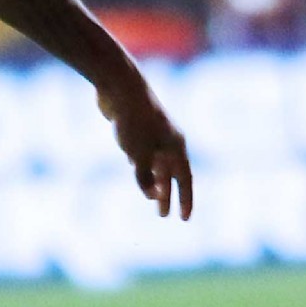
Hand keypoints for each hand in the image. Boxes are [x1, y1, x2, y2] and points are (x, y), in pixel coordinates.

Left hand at [97, 73, 192, 220]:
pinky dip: (140, 161)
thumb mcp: (140, 156)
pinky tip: (131, 163)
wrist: (120, 87)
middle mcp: (169, 140)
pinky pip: (142, 150)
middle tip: (162, 215)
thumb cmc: (134, 122)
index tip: (184, 219)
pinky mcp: (137, 127)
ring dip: (154, 180)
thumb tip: (152, 197)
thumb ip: (146, 178)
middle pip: (171, 174)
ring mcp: (153, 133)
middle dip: (167, 195)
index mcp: (176, 146)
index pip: (185, 179)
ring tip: (150, 196)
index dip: (185, 200)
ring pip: (156, 162)